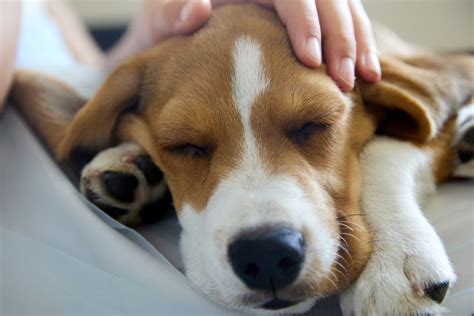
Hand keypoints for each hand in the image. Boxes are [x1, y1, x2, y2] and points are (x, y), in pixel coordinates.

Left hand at [111, 0, 380, 90]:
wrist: (168, 43)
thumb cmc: (160, 35)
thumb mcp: (156, 24)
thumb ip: (169, 13)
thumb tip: (198, 8)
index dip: (303, 20)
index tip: (310, 60)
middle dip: (338, 35)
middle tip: (344, 79)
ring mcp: (288, 0)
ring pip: (340, 6)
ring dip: (355, 41)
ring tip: (364, 79)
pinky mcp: (300, 19)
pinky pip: (339, 22)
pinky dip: (356, 45)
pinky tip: (365, 73)